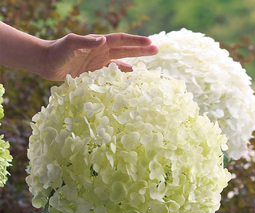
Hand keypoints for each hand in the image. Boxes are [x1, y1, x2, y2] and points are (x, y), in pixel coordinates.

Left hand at [41, 33, 157, 80]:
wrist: (47, 63)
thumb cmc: (57, 51)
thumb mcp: (70, 44)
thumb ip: (85, 42)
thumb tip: (103, 40)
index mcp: (99, 43)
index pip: (121, 40)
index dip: (136, 42)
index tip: (150, 43)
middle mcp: (101, 52)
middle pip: (125, 50)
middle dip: (140, 50)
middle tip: (157, 50)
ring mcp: (99, 63)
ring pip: (120, 63)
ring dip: (133, 63)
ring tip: (146, 67)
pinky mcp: (94, 73)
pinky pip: (110, 74)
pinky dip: (119, 76)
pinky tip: (127, 79)